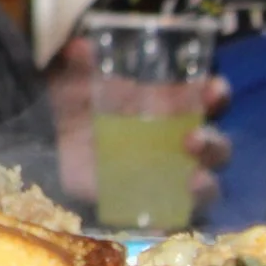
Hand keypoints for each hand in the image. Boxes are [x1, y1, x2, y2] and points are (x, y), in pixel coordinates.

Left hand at [48, 38, 230, 207]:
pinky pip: (174, 217)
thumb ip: (79, 67)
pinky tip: (167, 216)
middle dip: (212, 142)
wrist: (48, 144)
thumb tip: (80, 47)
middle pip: (216, 146)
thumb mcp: (74, 82)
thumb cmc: (76, 106)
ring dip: (205, 183)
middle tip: (192, 139)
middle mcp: (178, 141)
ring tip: (193, 180)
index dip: (217, 95)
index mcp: (171, 106)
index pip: (209, 99)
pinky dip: (176, 217)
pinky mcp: (149, 205)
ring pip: (206, 185)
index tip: (214, 90)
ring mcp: (167, 176)